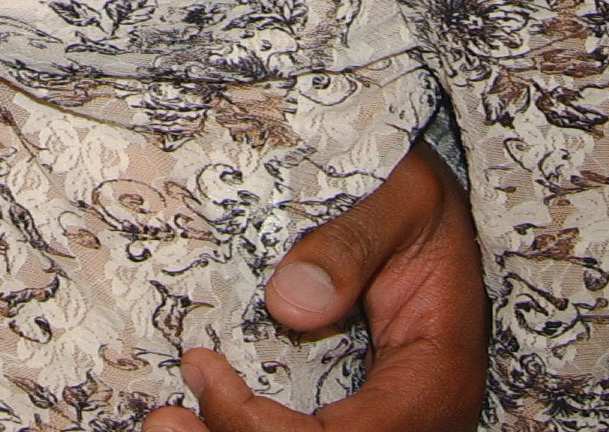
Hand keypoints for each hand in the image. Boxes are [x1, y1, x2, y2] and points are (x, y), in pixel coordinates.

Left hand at [141, 140, 486, 431]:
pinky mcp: (360, 415)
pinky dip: (248, 427)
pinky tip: (205, 412)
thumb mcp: (404, 199)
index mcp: (435, 380)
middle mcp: (413, 420)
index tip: (205, 369)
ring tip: (168, 422)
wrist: (444, 215)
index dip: (268, 427)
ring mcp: (386, 423)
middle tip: (165, 420)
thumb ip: (353, 246)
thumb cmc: (427, 204)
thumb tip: (287, 303)